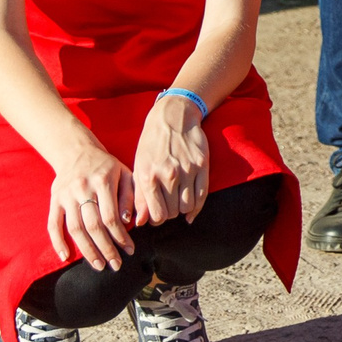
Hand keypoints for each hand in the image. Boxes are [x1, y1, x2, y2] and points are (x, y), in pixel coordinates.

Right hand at [46, 142, 136, 271]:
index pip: (111, 216)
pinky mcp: (54, 200)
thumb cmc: (106, 167)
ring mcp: (65, 195)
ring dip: (87, 250)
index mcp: (103, 180)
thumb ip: (131, 196)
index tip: (129, 250)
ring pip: (75, 228)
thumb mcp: (125, 174)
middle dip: (106, 248)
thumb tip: (130, 222)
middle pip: (93, 226)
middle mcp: (82, 188)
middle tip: (115, 265)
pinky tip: (66, 257)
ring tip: (98, 265)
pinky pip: (52, 224)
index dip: (120, 236)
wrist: (76, 151)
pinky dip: (57, 242)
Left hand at [130, 93, 210, 226]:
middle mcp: (167, 175)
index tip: (157, 215)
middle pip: (173, 212)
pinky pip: (202, 195)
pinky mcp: (201, 165)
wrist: (172, 118)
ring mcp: (186, 170)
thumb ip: (139, 197)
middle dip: (170, 213)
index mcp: (148, 177)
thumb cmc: (151, 144)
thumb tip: (139, 223)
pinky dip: (197, 207)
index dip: (157, 220)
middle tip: (168, 207)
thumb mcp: (139, 167)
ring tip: (178, 203)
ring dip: (183, 209)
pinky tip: (192, 210)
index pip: (157, 215)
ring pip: (188, 206)